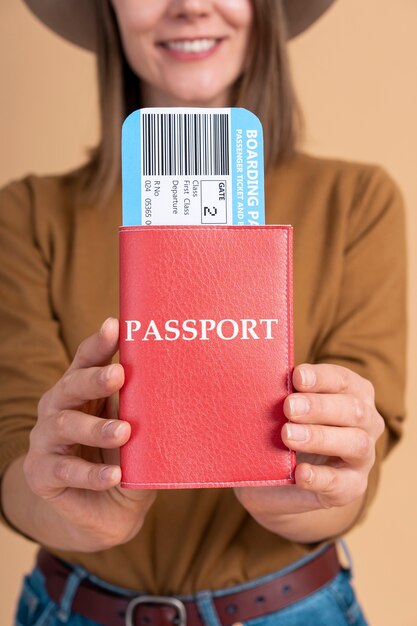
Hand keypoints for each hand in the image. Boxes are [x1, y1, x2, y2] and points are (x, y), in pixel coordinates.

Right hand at [22, 318, 155, 551]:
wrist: (105, 512)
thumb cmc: (125, 459)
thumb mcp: (139, 433)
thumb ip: (148, 412)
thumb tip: (187, 389)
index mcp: (82, 390)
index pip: (86, 360)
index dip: (99, 344)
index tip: (116, 327)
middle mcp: (58, 408)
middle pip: (71, 385)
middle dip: (94, 378)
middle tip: (119, 375)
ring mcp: (46, 440)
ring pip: (64, 426)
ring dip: (95, 428)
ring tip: (124, 432)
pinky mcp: (41, 474)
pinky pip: (64, 471)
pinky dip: (90, 473)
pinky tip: (114, 474)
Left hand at [234, 363, 384, 535]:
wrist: (280, 484)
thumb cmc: (284, 433)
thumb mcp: (283, 412)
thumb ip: (281, 398)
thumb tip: (258, 382)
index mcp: (352, 394)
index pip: (343, 380)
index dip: (322, 377)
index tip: (296, 377)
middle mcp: (366, 422)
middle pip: (354, 410)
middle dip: (320, 407)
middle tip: (288, 407)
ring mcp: (363, 457)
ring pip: (356, 443)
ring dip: (320, 437)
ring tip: (288, 436)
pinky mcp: (352, 488)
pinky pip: (341, 483)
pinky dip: (319, 477)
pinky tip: (299, 473)